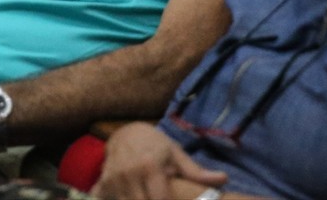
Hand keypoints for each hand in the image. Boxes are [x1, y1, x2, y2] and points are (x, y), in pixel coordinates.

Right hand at [92, 122, 226, 199]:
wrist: (126, 133)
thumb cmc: (156, 144)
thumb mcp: (176, 154)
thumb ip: (196, 172)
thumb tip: (223, 179)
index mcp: (149, 167)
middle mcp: (129, 174)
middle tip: (161, 196)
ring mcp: (113, 180)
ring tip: (148, 195)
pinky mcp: (102, 184)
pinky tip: (131, 197)